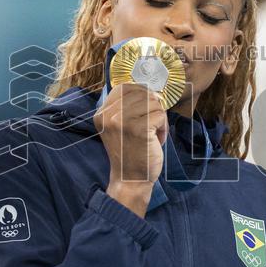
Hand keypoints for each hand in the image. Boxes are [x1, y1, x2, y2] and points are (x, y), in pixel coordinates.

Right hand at [94, 83, 167, 216]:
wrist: (130, 179)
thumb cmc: (130, 153)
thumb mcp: (119, 127)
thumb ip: (126, 107)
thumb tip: (149, 89)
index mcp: (102, 113)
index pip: (126, 87)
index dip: (142, 94)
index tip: (145, 110)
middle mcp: (109, 115)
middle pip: (143, 93)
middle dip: (153, 109)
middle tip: (150, 127)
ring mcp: (122, 121)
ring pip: (154, 103)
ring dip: (159, 119)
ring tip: (152, 134)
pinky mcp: (138, 129)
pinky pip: (160, 115)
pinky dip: (163, 128)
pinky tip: (155, 140)